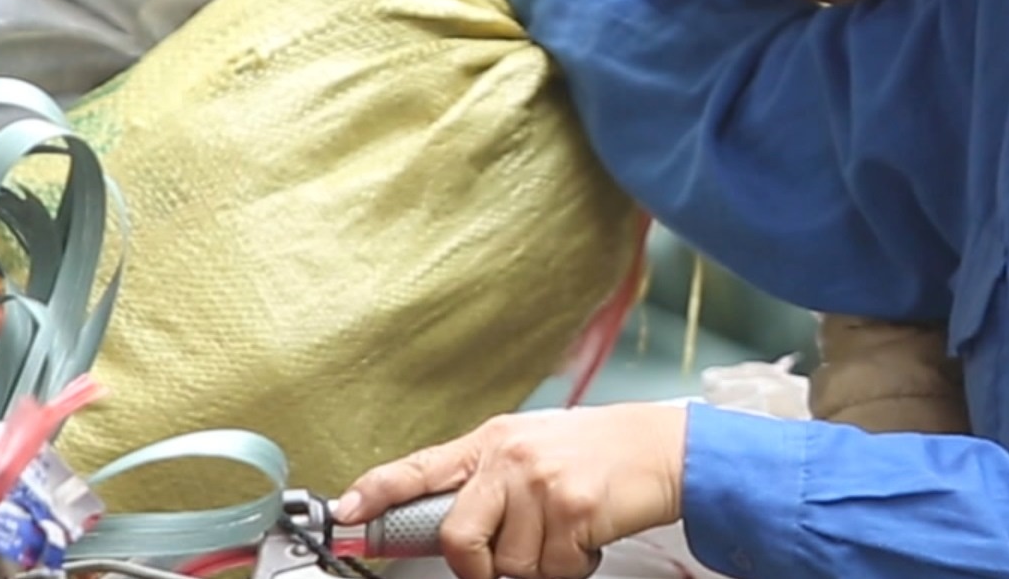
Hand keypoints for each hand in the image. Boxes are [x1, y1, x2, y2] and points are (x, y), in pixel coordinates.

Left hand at [334, 404, 688, 578]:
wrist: (662, 448)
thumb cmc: (597, 453)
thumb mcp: (532, 451)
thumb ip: (488, 481)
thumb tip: (448, 526)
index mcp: (494, 441)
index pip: (422, 466)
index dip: (378, 490)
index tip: (347, 510)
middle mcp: (512, 458)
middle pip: (458, 535)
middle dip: (476, 564)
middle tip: (503, 559)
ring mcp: (542, 483)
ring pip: (510, 564)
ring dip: (539, 565)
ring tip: (563, 533)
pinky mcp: (573, 511)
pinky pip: (552, 569)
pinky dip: (571, 567)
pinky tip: (586, 537)